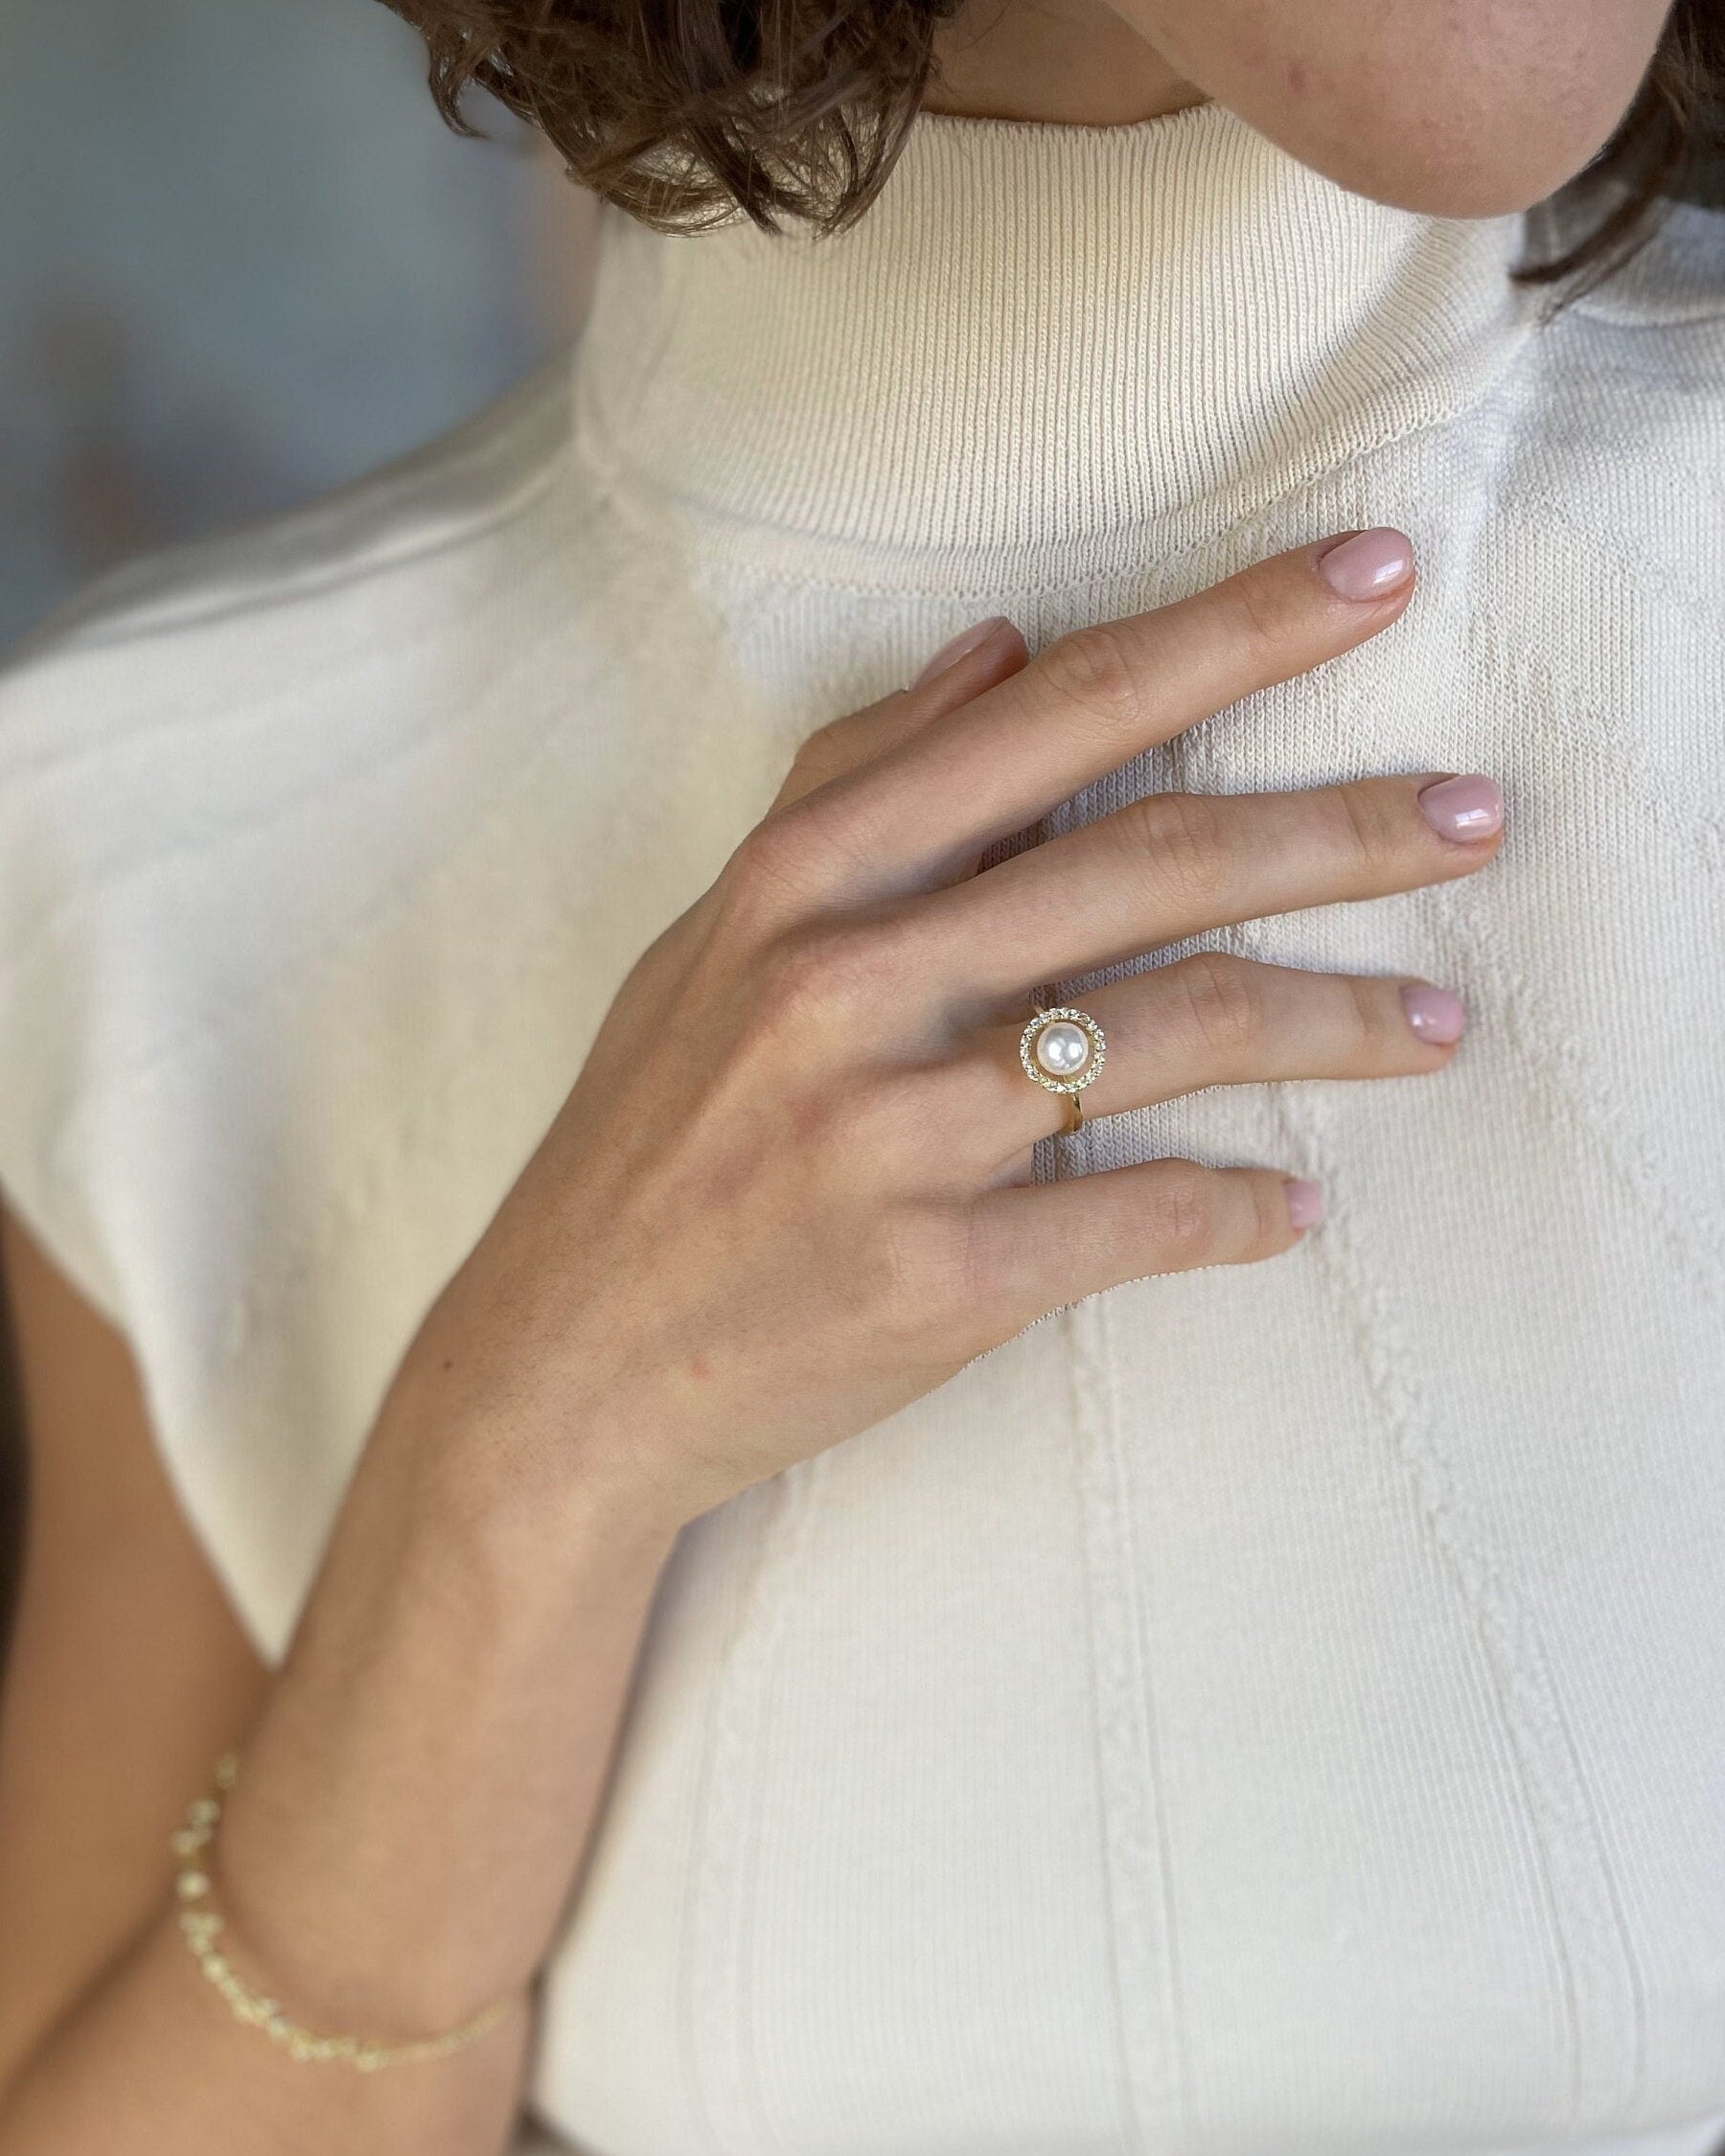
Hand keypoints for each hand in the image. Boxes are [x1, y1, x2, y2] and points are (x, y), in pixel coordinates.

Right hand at [397, 530, 1502, 1527]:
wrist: (566, 1364)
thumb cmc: (649, 1137)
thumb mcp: (714, 934)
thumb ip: (853, 780)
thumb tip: (1001, 647)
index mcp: (804, 876)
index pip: (1058, 714)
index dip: (1230, 636)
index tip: (1371, 579)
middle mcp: (849, 979)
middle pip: (1151, 861)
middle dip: (1343, 825)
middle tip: (1480, 816)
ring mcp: (891, 1130)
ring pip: (1173, 1031)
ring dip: (1333, 1021)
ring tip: (1437, 1023)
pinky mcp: (930, 1274)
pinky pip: (1132, 1218)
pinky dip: (1235, 1212)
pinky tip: (1294, 1209)